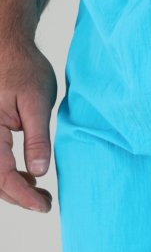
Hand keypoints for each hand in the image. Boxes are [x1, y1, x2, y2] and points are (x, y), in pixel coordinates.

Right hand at [0, 40, 56, 211]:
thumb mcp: (37, 103)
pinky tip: (29, 177)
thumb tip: (39, 172)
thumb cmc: (23, 68)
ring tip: (40, 193)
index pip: (2, 175)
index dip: (22, 196)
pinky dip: (8, 174)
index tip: (43, 206)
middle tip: (46, 203)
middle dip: (18, 196)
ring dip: (13, 187)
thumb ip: (37, 139)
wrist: (7, 45)